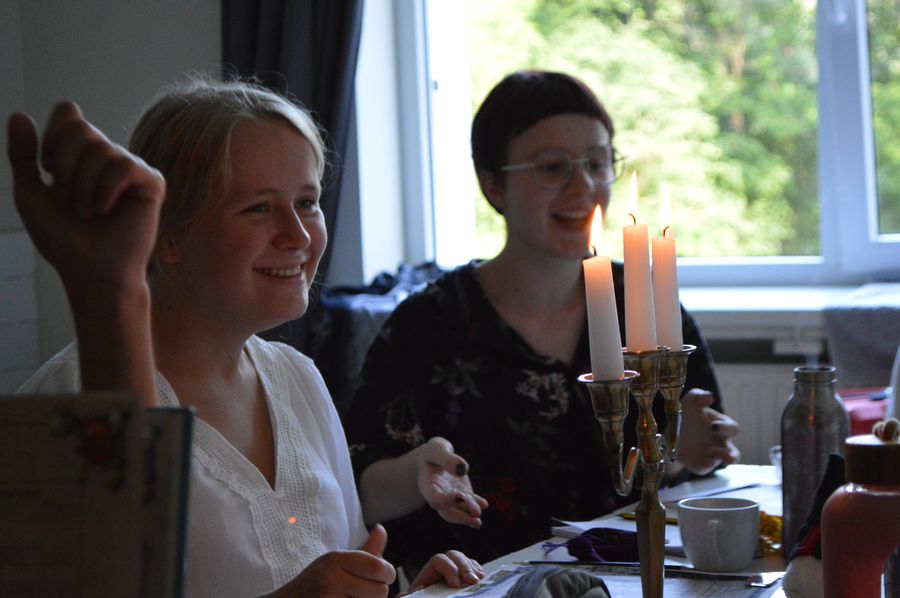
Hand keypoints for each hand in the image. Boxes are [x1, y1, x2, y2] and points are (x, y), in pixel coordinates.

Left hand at [7, 102, 164, 292]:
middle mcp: (108, 156)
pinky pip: (125, 166)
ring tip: (89, 213)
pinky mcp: (151, 183)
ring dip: (84, 187)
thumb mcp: (30, 194)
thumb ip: (22, 155)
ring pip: (102, 150)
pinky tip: (108, 210)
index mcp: (80, 155)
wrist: (91, 271)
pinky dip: (107, 191)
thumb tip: (18, 114)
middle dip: (65, 167)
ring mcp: (131, 169)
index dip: (52, 140)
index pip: (68, 114)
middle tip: (71, 200)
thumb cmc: (63, 240)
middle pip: (81, 128)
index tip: (50, 172)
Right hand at [268, 524, 396, 597]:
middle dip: (374, 596)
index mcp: (336, 559)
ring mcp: (327, 596)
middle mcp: (331, 576)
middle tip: (356, 594)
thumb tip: (381, 528)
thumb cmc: (313, 587)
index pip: (380, 567)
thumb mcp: (335, 565)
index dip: (386, 576)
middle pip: (380, 591)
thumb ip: (364, 552)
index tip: (379, 579)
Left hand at [400, 551, 484, 595]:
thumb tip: (403, 596)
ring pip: (466, 560)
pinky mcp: (466, 577)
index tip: (455, 584)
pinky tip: (483, 579)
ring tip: (479, 581)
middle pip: (454, 556)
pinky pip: (474, 567)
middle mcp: (444, 568)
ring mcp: (457, 571)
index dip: (448, 567)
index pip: (438, 559)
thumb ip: (409, 597)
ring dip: (473, 569)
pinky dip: (478, 571)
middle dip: (464, 566)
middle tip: (472, 581)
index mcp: (429, 572)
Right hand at [416, 437, 488, 527]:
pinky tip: (484, 505)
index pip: (435, 498)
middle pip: (447, 511)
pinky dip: (476, 504)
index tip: (460, 495)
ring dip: (469, 515)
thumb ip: (446, 458)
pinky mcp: (463, 495)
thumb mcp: (436, 449)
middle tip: (475, 518)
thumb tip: (462, 470)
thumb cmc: (433, 452)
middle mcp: (438, 496)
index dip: (446, 500)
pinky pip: (470, 502)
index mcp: (427, 485)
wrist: (436, 457)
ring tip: (478, 523)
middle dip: (460, 516)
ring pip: (459, 510)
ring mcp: (451, 497)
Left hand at [675, 389, 740, 475]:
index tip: (713, 426)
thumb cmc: (687, 414)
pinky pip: (705, 468)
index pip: (732, 428)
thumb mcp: (690, 402)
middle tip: (720, 449)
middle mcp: (720, 443)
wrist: (670, 431)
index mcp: (721, 427)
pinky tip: (704, 461)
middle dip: (731, 447)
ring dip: (728, 459)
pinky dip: (706, 466)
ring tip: (723, 456)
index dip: (725, 427)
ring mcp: (712, 455)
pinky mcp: (699, 464)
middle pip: (734, 450)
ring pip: (726, 461)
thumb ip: (699, 396)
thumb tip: (710, 397)